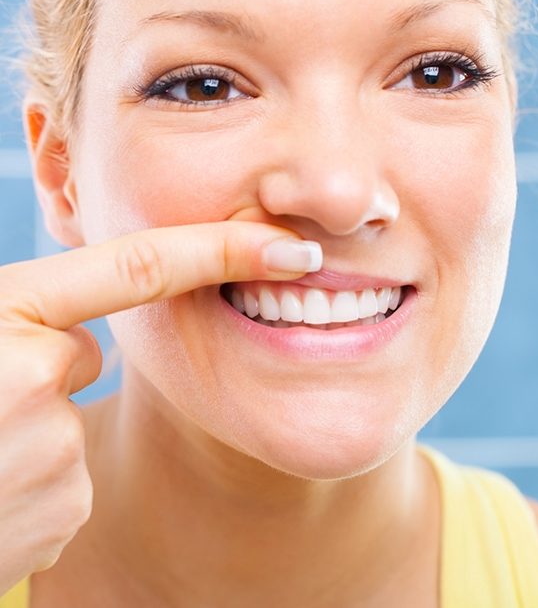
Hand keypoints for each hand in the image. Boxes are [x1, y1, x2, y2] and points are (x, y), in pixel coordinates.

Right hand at [0, 222, 320, 591]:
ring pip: (68, 422)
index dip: (222, 248)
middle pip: (79, 357)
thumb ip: (16, 317)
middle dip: (37, 373)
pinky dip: (29, 483)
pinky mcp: (63, 510)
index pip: (140, 266)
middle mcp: (32, 376)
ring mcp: (51, 451)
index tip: (291, 246)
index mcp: (3, 313)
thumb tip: (74, 349)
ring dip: (24, 434)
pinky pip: (68, 478)